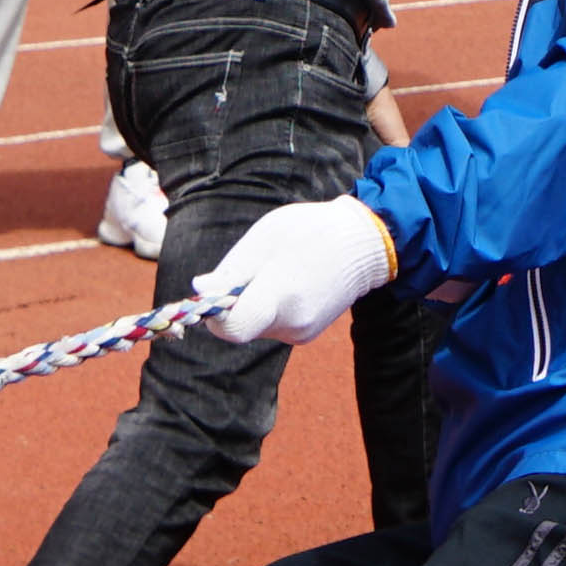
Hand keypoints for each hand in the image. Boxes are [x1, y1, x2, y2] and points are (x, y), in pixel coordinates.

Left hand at [194, 197, 399, 346]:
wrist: (365, 244)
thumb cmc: (311, 231)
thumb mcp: (264, 239)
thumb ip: (231, 271)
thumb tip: (199, 290)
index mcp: (281, 296)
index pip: (231, 328)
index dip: (212, 314)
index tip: (211, 293)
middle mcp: (292, 323)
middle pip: (240, 325)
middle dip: (233, 301)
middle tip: (250, 269)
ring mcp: (302, 332)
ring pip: (255, 325)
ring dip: (251, 303)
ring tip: (276, 271)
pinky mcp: (306, 334)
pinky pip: (272, 325)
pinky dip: (268, 307)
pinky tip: (288, 282)